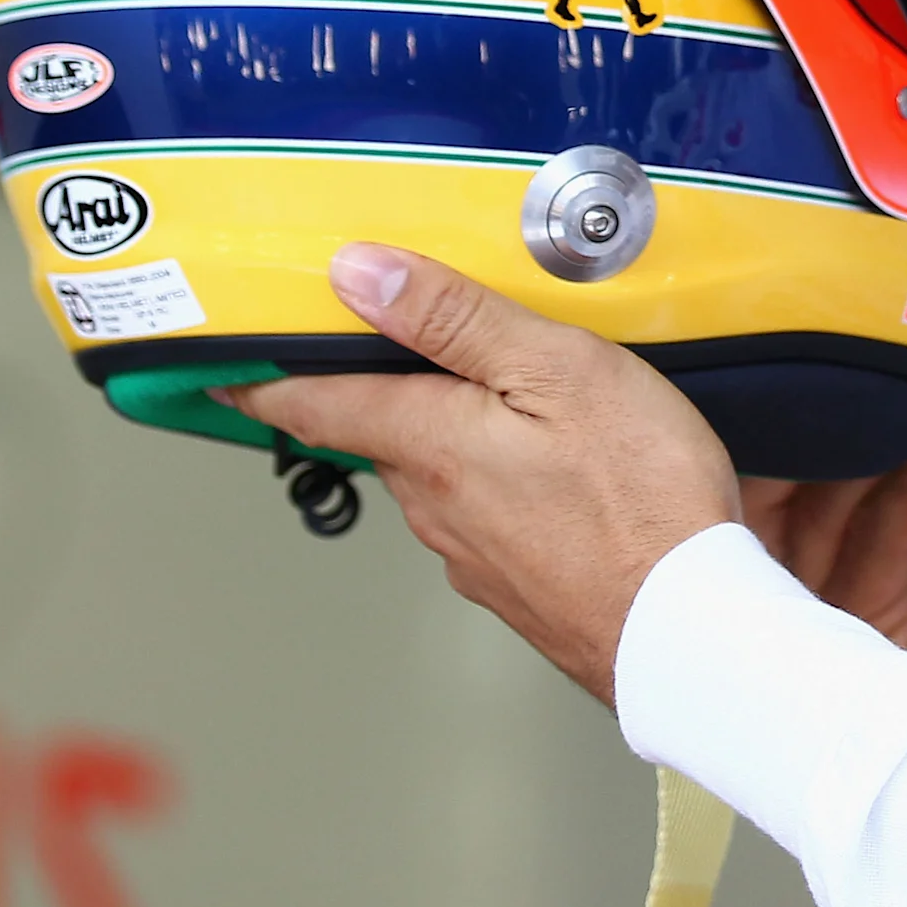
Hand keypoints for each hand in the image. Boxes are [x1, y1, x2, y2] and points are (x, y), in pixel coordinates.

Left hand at [225, 244, 739, 706]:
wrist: (690, 632)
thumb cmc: (638, 498)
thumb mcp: (557, 370)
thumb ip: (456, 318)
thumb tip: (356, 274)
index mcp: (429, 443)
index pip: (312, 402)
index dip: (260, 375)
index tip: (217, 363)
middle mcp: (432, 505)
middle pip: (386, 434)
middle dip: (395, 391)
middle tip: (426, 345)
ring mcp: (474, 556)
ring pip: (444, 477)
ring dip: (462, 441)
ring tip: (524, 406)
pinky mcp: (520, 588)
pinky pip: (495, 518)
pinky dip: (511, 487)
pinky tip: (567, 477)